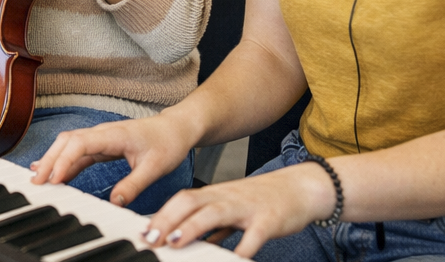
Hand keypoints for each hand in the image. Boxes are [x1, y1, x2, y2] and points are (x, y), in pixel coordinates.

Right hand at [29, 113, 193, 208]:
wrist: (175, 128)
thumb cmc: (167, 142)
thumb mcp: (154, 167)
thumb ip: (134, 184)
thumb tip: (115, 202)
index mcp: (113, 134)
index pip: (79, 144)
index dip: (64, 160)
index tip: (55, 178)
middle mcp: (101, 133)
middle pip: (66, 142)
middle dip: (49, 160)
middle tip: (36, 181)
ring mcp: (100, 138)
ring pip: (68, 145)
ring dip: (53, 160)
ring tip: (39, 179)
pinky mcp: (101, 145)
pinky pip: (77, 153)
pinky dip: (64, 163)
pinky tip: (55, 174)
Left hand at [142, 163, 335, 257]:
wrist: (301, 188)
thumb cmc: (263, 201)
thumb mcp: (233, 210)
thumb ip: (213, 227)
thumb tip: (192, 242)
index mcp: (215, 195)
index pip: (181, 200)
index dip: (161, 214)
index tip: (143, 232)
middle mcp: (226, 197)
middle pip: (190, 202)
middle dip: (167, 220)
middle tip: (150, 239)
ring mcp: (246, 207)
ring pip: (214, 212)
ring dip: (192, 228)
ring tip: (174, 243)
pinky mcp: (268, 219)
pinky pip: (253, 234)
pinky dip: (242, 247)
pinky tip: (234, 260)